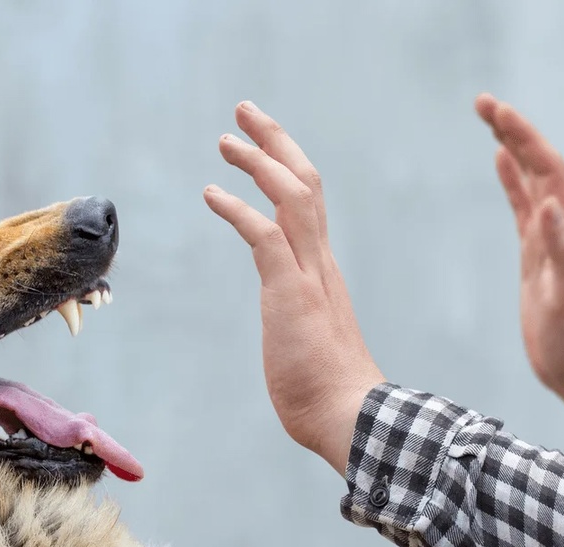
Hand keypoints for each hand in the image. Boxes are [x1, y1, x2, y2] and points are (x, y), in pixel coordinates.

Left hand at [204, 101, 383, 474]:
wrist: (351, 418)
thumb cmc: (328, 390)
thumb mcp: (308, 339)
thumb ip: (299, 319)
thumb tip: (291, 326)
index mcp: (322, 270)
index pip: (309, 203)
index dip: (285, 166)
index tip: (262, 144)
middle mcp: (320, 262)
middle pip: (305, 182)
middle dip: (275, 141)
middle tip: (245, 112)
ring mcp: (309, 275)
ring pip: (292, 196)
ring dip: (258, 162)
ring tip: (226, 139)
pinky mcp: (291, 293)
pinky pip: (265, 237)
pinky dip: (238, 209)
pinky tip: (211, 193)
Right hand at [475, 93, 563, 433]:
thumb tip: (549, 204)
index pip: (547, 170)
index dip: (523, 137)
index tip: (495, 112)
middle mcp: (561, 227)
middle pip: (538, 164)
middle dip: (513, 130)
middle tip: (482, 102)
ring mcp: (548, 239)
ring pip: (530, 179)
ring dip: (511, 146)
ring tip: (489, 119)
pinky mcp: (535, 255)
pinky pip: (521, 206)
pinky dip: (510, 180)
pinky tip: (499, 164)